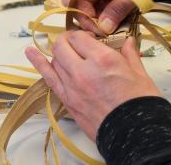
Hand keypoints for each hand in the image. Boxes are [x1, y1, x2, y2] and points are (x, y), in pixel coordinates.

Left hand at [25, 31, 160, 140]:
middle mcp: (83, 70)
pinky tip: (30, 52)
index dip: (84, 35)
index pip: (80, 36)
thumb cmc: (140, 104)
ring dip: (60, 53)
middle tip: (79, 44)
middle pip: (62, 45)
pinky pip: (48, 78)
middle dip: (69, 40)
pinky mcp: (67, 101)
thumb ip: (129, 54)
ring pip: (54, 59)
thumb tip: (128, 41)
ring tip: (64, 50)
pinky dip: (38, 63)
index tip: (91, 40)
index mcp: (103, 59)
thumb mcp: (140, 73)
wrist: (134, 135)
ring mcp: (71, 86)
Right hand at [62, 0, 170, 33]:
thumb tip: (103, 28)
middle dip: (86, 17)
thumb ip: (120, 7)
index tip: (101, 32)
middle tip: (103, 31)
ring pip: (85, 1)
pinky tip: (117, 19)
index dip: (86, 17)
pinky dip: (103, 12)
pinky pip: (97, 0)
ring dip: (95, 15)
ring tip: (113, 27)